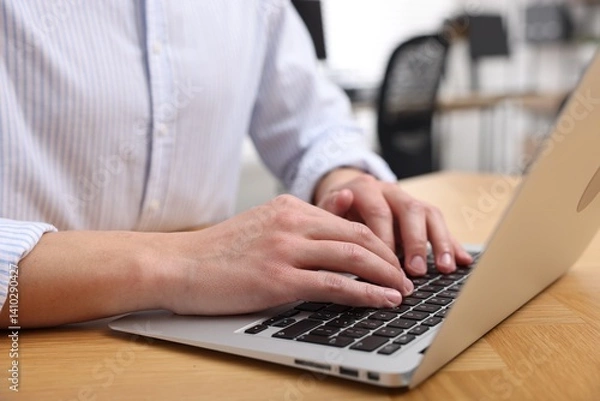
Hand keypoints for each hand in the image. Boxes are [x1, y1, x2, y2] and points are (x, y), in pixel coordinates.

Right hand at [159, 195, 414, 314]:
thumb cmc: (217, 252)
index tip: (391, 258)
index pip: (347, 222)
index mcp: (289, 207)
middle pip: (358, 236)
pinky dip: (365, 293)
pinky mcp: (278, 279)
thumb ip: (298, 227)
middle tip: (406, 276)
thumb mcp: (262, 226)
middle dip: (389, 258)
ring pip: (353, 257)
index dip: (376, 242)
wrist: (177, 264)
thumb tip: (338, 227)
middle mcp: (291, 222)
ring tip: (403, 290)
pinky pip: (334, 285)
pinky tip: (382, 300)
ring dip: (385, 275)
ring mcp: (285, 249)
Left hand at [314, 168, 472, 275]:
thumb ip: (331, 207)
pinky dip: (452, 243)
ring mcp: (409, 200)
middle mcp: (391, 191)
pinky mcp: (422, 213)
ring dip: (440, 243)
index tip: (388, 266)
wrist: (345, 195)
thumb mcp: (326, 210)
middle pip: (410, 210)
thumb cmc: (335, 212)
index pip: (380, 212)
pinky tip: (463, 261)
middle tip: (416, 270)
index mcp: (366, 188)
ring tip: (445, 268)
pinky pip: (440, 226)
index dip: (386, 240)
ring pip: (430, 214)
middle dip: (416, 242)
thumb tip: (343, 197)